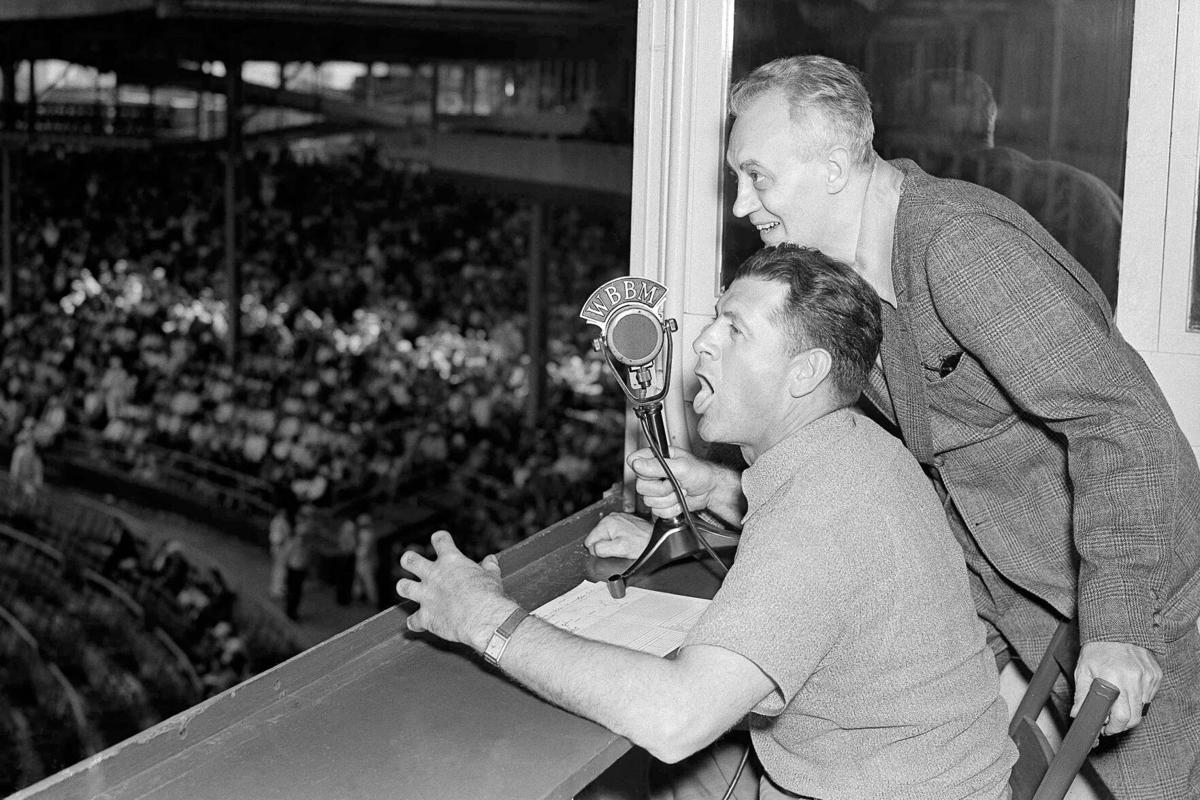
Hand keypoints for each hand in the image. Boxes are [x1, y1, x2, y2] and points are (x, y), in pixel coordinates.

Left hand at [395, 530, 515, 652]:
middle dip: (408, 560)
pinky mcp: (425, 617)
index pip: (440, 541)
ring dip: (404, 587)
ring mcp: (426, 596)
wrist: (482, 618)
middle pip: (410, 560)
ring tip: (407, 588)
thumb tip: (491, 560)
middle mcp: (434, 575)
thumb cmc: (489, 596)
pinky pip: (413, 621)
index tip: (440, 540)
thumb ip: (489, 567)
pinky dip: (415, 623)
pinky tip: (418, 624)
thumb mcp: (492, 577)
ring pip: (403, 587)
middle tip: (410, 562)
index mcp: (451, 561)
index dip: (439, 539)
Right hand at [584, 512, 652, 558]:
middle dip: (605, 546)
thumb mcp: (620, 549)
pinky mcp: (624, 522)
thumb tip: (592, 549)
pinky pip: (614, 534)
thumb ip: (602, 549)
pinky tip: (627, 541)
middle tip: (618, 549)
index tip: (609, 552)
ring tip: (624, 545)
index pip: (589, 541)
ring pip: (605, 536)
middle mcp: (611, 518)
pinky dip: (618, 539)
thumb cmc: (642, 544)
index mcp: (607, 523)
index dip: (597, 550)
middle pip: (597, 538)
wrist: (656, 539)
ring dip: (611, 543)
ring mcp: (618, 519)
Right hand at [628, 446, 723, 518]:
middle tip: (677, 483)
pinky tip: (679, 500)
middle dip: (662, 489)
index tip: (659, 474)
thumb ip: (658, 465)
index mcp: (656, 458)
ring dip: (669, 499)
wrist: (710, 490)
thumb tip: (636, 463)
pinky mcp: (660, 503)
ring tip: (681, 491)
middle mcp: (652, 473)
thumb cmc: (700, 473)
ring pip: (649, 501)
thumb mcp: (681, 466)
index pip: (634, 462)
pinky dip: (671, 509)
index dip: (643, 470)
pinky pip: (657, 511)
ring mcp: (655, 489)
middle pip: (641, 487)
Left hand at [1073, 641, 1161, 734]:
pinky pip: (1149, 697)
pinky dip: (1138, 699)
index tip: (1105, 729)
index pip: (1120, 717)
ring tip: (1116, 701)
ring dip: (1129, 711)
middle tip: (1109, 721)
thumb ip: (1081, 695)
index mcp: (1114, 680)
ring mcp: (1148, 678)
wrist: (1116, 629)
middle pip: (1133, 718)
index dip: (1113, 728)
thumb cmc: (1097, 650)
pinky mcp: (1156, 676)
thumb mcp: (1083, 671)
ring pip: (1142, 709)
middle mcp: (1134, 680)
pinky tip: (1127, 689)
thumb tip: (1077, 715)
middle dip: (1121, 725)